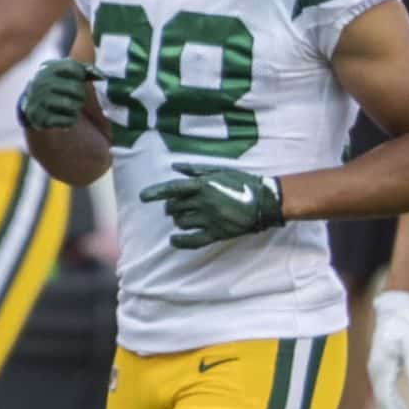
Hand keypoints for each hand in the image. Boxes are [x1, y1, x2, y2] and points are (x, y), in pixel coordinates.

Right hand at [19, 57, 103, 130]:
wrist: (32, 104)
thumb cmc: (56, 84)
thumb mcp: (64, 72)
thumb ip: (83, 70)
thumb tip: (102, 76)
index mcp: (48, 68)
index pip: (73, 67)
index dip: (82, 74)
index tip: (81, 79)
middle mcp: (41, 83)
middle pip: (75, 88)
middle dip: (81, 94)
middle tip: (80, 97)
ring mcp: (39, 101)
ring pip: (71, 105)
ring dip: (77, 107)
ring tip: (75, 107)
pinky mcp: (40, 118)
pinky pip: (66, 121)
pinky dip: (71, 121)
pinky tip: (68, 118)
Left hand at [140, 164, 283, 249]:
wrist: (265, 201)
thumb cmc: (242, 182)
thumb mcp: (220, 171)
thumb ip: (195, 170)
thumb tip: (175, 167)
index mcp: (203, 185)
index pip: (173, 188)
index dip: (156, 192)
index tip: (143, 197)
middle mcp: (204, 202)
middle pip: (174, 208)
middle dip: (171, 208)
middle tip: (175, 208)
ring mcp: (210, 219)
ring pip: (181, 223)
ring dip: (178, 221)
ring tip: (183, 219)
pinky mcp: (217, 233)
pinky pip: (192, 240)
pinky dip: (180, 241)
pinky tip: (175, 240)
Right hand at [366, 290, 408, 408]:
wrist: (394, 310)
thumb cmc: (403, 324)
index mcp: (380, 369)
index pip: (387, 399)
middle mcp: (376, 373)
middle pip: (384, 403)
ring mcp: (379, 372)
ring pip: (385, 399)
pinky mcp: (384, 370)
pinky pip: (388, 393)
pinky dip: (396, 405)